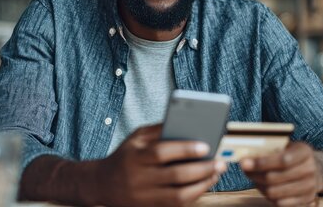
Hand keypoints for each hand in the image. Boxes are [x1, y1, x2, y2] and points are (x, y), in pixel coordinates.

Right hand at [94, 124, 226, 206]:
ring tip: (216, 173)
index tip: (206, 146)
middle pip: (175, 175)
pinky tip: (204, 184)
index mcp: (134, 156)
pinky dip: (193, 195)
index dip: (184, 149)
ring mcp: (143, 197)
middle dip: (201, 169)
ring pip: (178, 195)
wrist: (102, 184)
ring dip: (202, 185)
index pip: (161, 152)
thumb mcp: (136, 138)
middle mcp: (138, 178)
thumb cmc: (126, 156)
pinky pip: (176, 205)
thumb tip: (188, 124)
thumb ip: (159, 130)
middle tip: (220, 162)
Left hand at [241, 142, 321, 206]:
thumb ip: (269, 150)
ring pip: (274, 192)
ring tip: (254, 178)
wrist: (316, 169)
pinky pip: (280, 203)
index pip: (283, 160)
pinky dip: (268, 196)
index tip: (244, 162)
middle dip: (255, 175)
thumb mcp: (286, 146)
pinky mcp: (306, 200)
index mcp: (305, 152)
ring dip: (259, 186)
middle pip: (275, 178)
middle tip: (244, 169)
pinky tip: (264, 187)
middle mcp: (310, 169)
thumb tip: (246, 157)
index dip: (261, 163)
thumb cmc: (294, 155)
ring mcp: (309, 187)